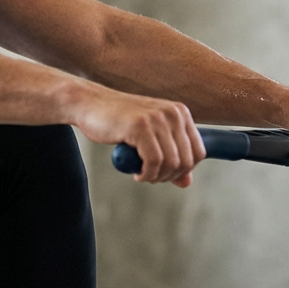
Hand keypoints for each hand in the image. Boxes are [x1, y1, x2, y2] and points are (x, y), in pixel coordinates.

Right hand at [77, 92, 204, 186]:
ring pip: (172, 163)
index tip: (165, 173)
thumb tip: (187, 182)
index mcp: (180, 113)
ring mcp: (157, 118)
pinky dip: (147, 174)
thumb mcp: (150, 140)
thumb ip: (170, 159)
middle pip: (187, 160)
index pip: (199, 152)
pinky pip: (154, 161)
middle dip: (170, 176)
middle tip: (151, 177)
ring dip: (157, 177)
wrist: (89, 104)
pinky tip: (137, 173)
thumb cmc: (118, 121)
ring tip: (143, 174)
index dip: (184, 170)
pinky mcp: (140, 126)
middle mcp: (173, 113)